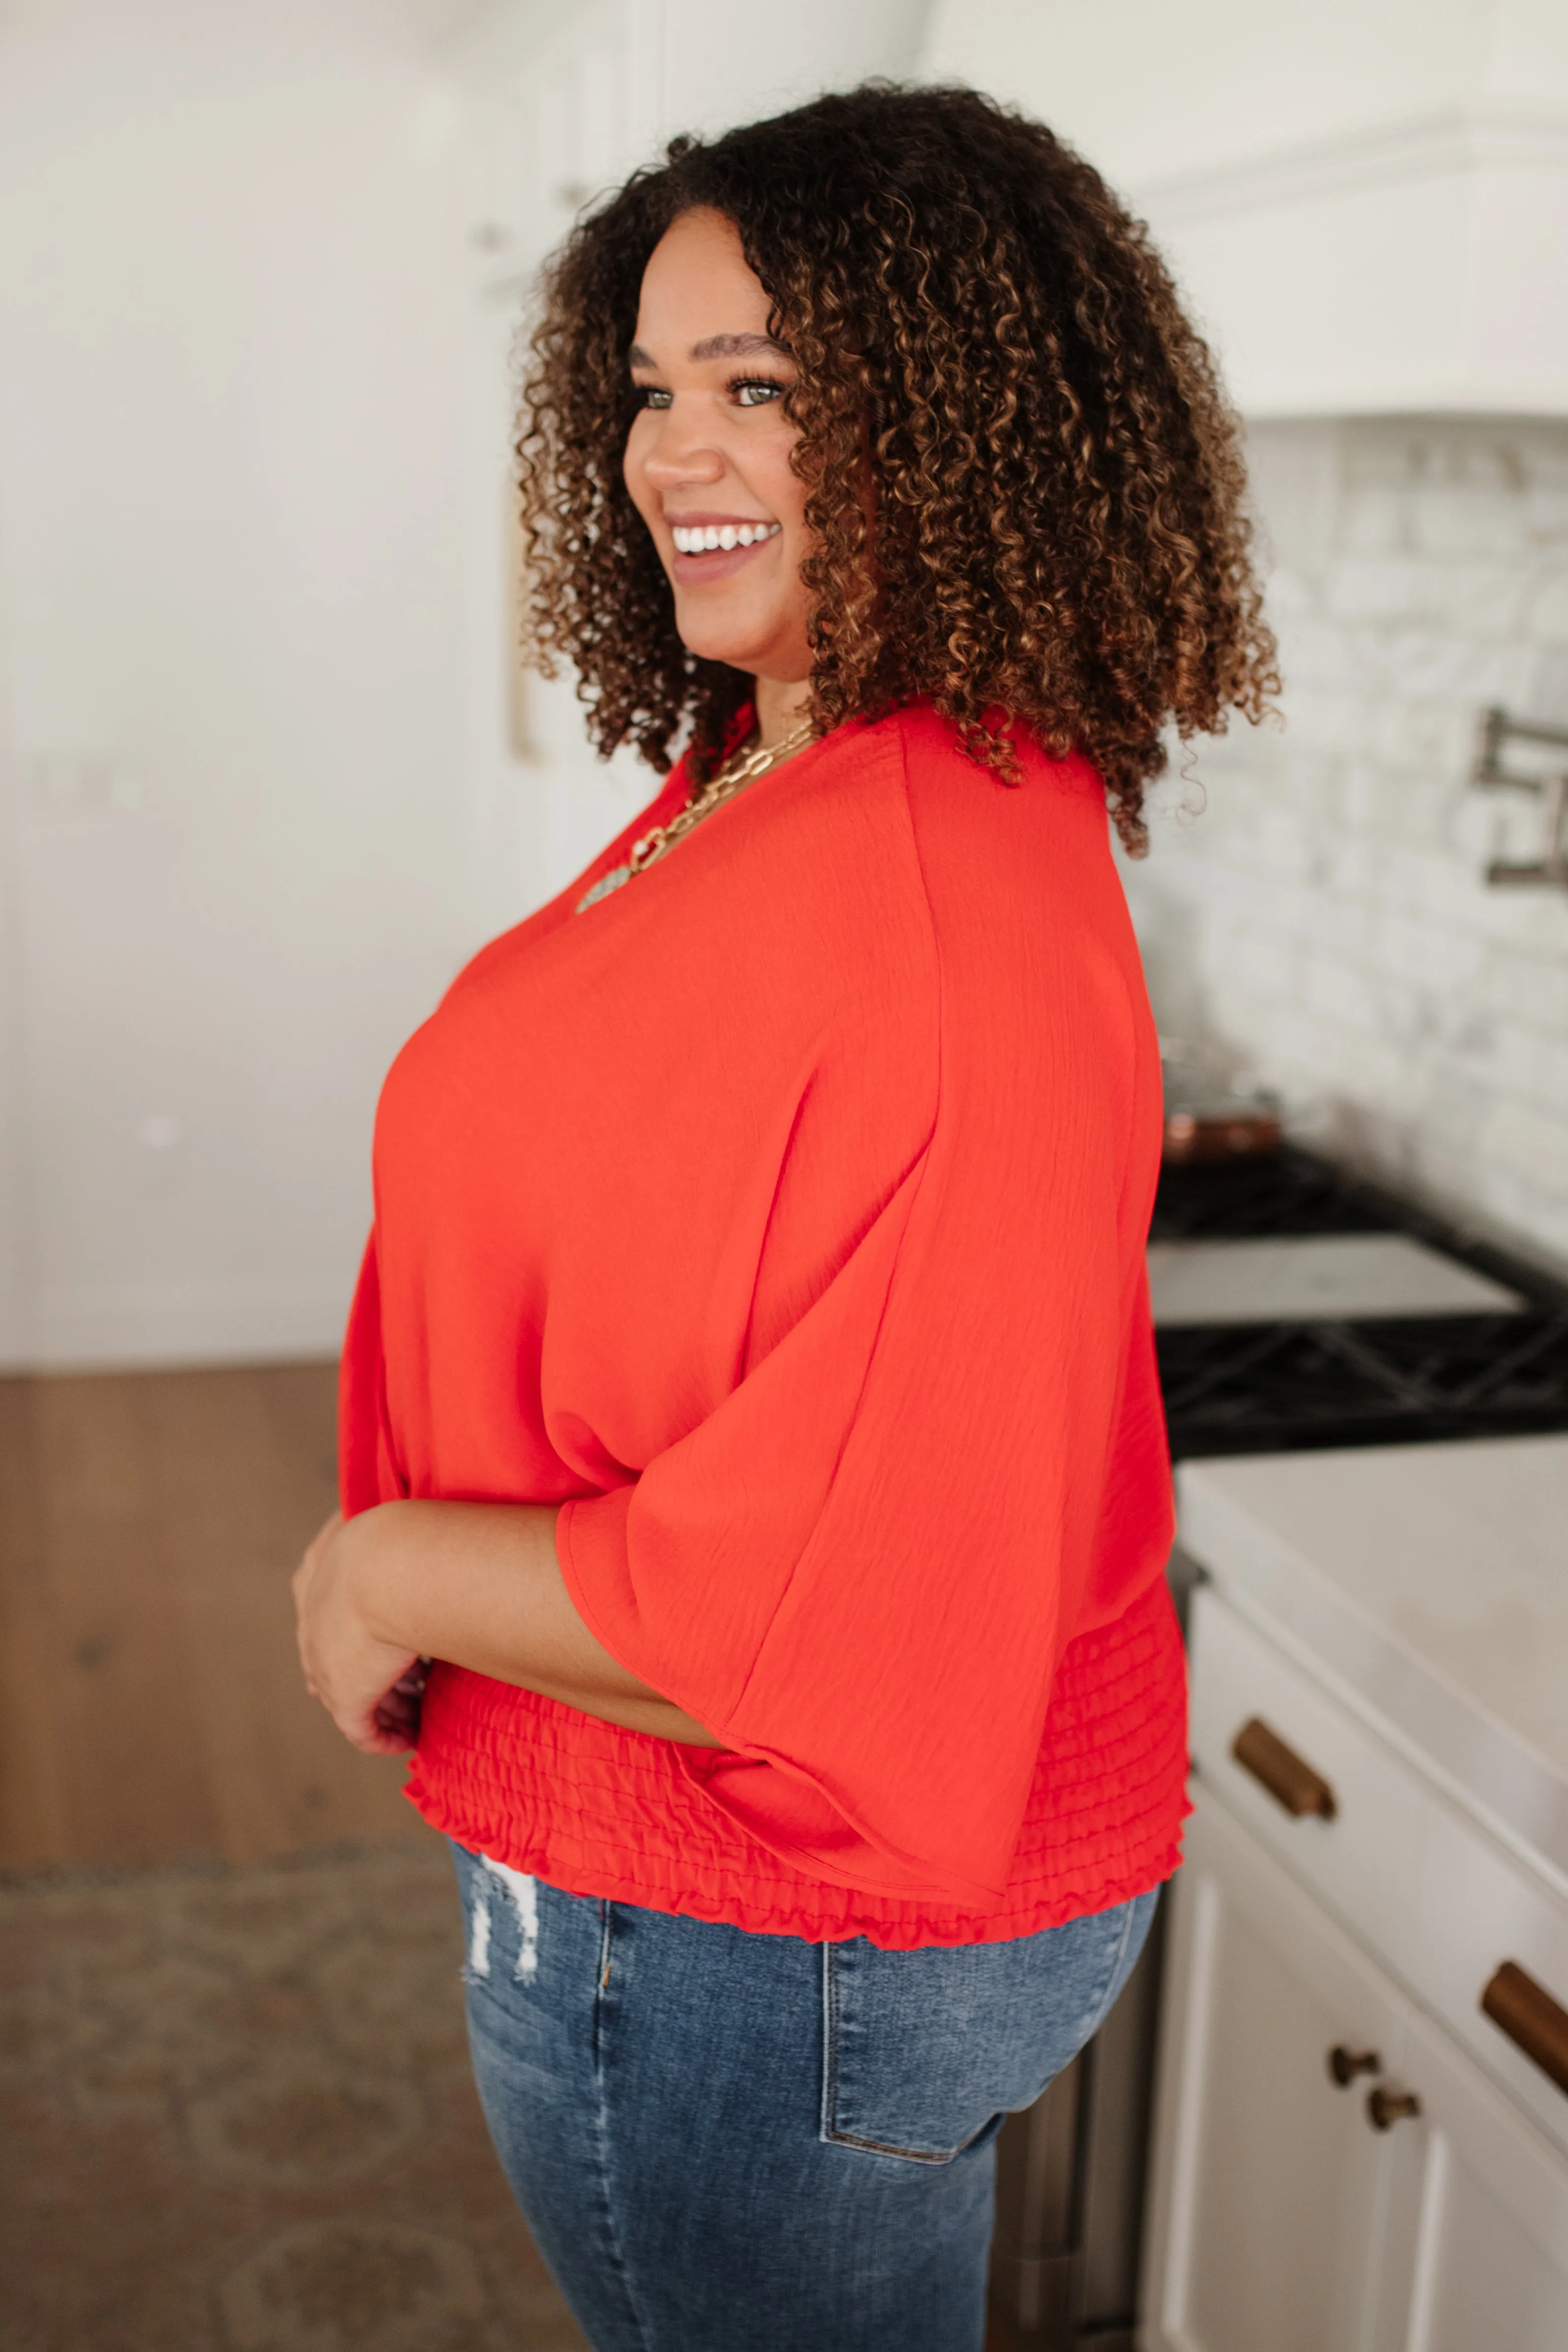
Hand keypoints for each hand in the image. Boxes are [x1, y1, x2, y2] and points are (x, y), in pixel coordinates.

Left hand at [292, 1509, 425, 1755]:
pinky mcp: (348, 1698)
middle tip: (413, 1677)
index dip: (356, 1631)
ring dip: (388, 1705)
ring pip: (354, 1697)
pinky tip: (411, 1737)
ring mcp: (326, 1666)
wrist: (389, 1566)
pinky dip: (387, 1736)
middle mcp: (312, 1626)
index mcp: (314, 1577)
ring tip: (420, 1709)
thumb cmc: (397, 1533)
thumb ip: (387, 1519)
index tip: (390, 1638)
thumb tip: (407, 1510)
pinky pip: (366, 1731)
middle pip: (335, 1662)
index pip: (322, 1616)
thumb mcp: (386, 1518)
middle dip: (374, 1672)